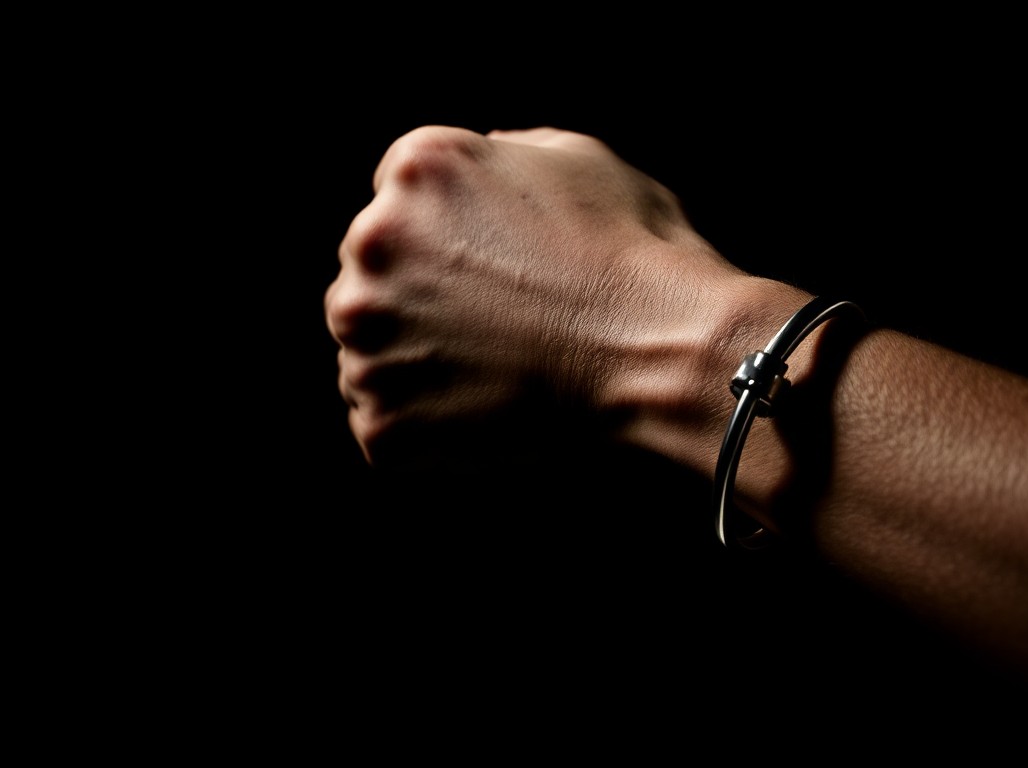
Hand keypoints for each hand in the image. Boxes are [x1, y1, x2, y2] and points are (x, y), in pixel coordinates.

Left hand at [324, 126, 750, 465]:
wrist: (657, 356)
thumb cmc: (635, 258)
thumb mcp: (583, 162)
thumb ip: (515, 152)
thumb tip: (491, 155)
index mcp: (421, 167)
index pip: (400, 202)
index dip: (450, 240)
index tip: (492, 274)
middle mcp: (373, 241)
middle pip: (373, 274)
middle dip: (422, 300)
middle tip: (498, 329)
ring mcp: (369, 332)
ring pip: (370, 351)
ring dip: (416, 363)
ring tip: (495, 375)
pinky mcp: (382, 415)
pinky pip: (384, 424)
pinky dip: (425, 429)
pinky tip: (485, 416)